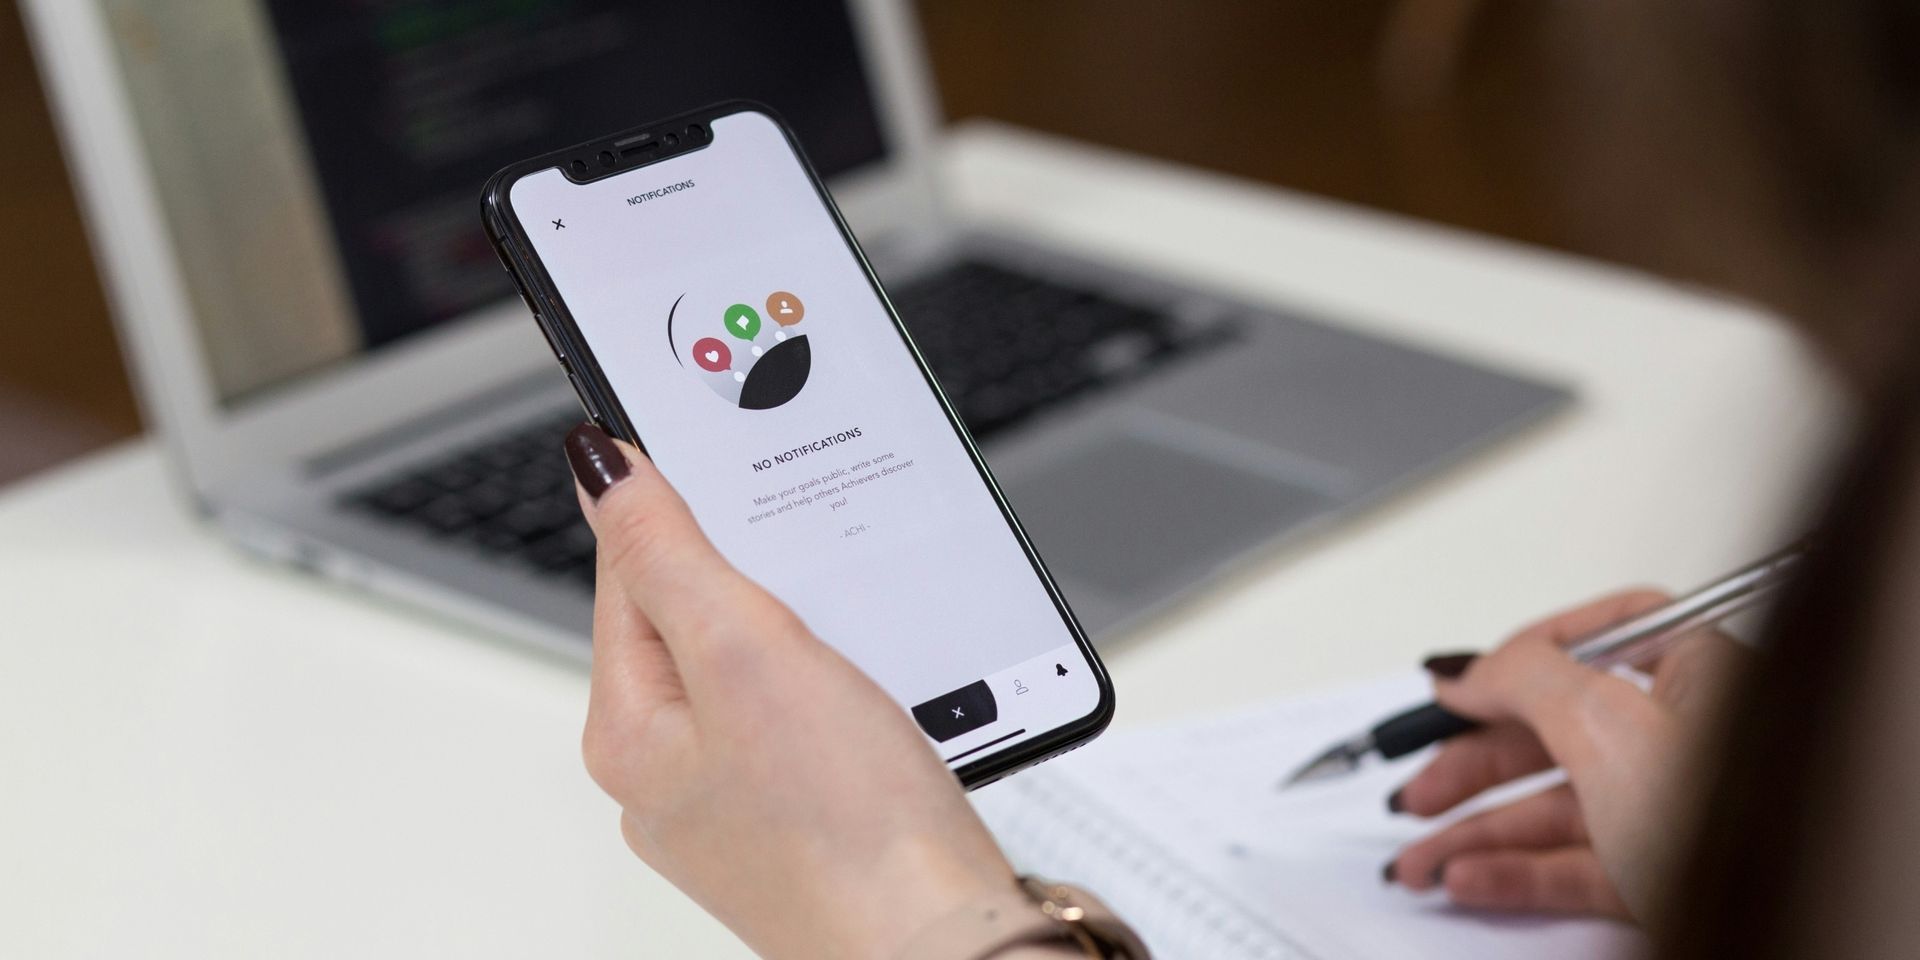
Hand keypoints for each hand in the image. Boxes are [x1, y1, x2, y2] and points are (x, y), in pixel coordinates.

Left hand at [562, 424, 1018, 958]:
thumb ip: (670, 554)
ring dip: (807, 627)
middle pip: (694, 618)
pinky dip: (843, 683)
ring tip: (855, 625)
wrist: (942, 947)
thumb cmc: (846, 829)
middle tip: (811, 542)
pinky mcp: (807, 817)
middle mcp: (671, 772)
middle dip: (755, 568)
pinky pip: (807, 717)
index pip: (629, 572)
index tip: (713, 440)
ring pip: (760, 667)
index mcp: (631, 730)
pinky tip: (881, 688)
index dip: (673, 499)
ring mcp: (739, 800)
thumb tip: (602, 469)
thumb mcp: (747, 654)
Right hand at [1382, 589, 1750, 920]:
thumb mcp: (1608, 724)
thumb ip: (1527, 678)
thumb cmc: (1745, 825)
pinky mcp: (1665, 878)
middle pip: (1555, 733)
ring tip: (1420, 859)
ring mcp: (1676, 812)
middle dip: (1471, 767)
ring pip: (1553, 809)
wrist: (1792, 933)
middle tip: (1417, 786)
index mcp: (1701, 672)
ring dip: (1475, 833)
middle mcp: (1689, 738)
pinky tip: (1468, 876)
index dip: (1519, 658)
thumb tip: (1471, 667)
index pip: (1597, 638)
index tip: (1456, 688)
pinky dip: (1512, 871)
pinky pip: (1571, 866)